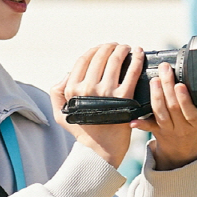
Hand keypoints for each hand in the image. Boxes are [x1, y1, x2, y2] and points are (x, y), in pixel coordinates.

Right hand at [52, 43, 146, 168]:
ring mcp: (107, 93)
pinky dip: (137, 59)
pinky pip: (132, 72)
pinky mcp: (124, 98)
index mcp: (73, 90)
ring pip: (116, 60)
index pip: (84, 59)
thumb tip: (66, 73)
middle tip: (116, 46)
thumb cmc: (83, 131)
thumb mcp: (60, 114)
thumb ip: (57, 93)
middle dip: (110, 47)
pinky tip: (139, 53)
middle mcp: (88, 89)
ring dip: (123, 49)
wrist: (101, 150)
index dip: (94, 50)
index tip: (102, 49)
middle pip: (100, 56)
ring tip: (127, 48)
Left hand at [140, 62, 196, 170]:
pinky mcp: (157, 131)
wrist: (184, 151)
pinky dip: (140, 123)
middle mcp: (182, 127)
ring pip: (161, 113)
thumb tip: (189, 76)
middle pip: (173, 107)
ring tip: (154, 80)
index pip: (190, 109)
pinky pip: (148, 127)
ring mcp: (168, 130)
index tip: (179, 84)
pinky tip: (133, 119)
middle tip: (164, 69)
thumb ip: (196, 101)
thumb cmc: (193, 126)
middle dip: (168, 87)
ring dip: (156, 96)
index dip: (184, 98)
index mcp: (196, 121)